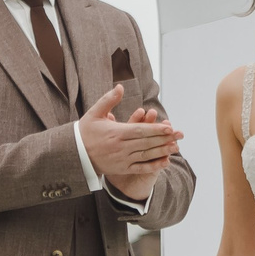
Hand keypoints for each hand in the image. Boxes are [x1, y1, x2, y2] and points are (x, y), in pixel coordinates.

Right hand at [79, 85, 181, 200]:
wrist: (75, 155)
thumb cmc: (85, 132)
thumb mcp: (94, 113)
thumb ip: (108, 100)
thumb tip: (120, 86)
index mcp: (115, 132)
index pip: (140, 130)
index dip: (156, 129)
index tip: (169, 127)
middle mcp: (120, 147)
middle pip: (146, 143)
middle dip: (164, 139)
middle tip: (180, 135)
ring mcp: (122, 159)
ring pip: (146, 155)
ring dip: (162, 151)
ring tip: (176, 147)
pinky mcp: (122, 169)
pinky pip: (141, 168)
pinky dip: (154, 166)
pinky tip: (165, 162)